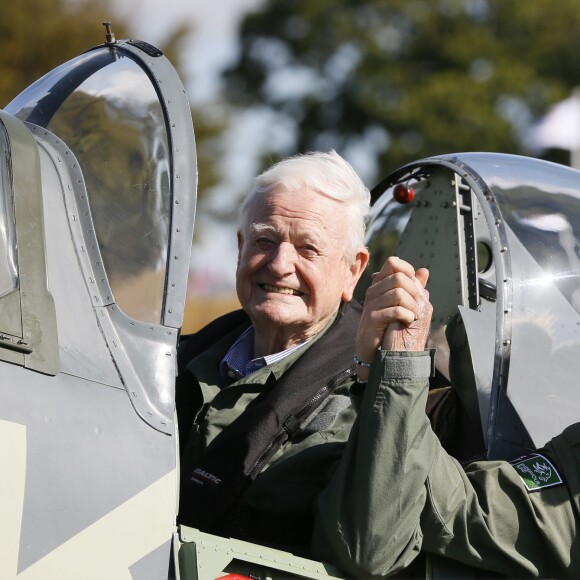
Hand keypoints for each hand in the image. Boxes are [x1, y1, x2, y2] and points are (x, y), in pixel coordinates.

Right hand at [354, 257, 432, 376]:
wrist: (373, 348)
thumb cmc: (388, 324)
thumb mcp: (401, 303)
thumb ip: (412, 286)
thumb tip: (424, 270)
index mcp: (380, 283)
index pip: (393, 262)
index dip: (407, 270)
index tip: (414, 286)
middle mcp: (374, 290)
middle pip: (399, 278)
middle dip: (414, 292)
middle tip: (417, 306)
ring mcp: (372, 303)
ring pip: (399, 293)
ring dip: (413, 306)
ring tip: (414, 315)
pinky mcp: (373, 317)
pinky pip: (396, 310)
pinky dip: (407, 315)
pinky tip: (407, 321)